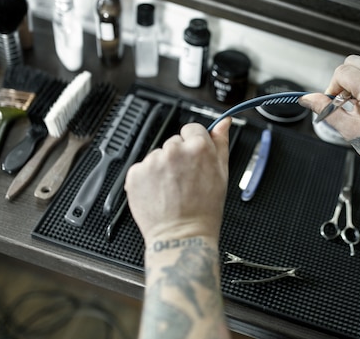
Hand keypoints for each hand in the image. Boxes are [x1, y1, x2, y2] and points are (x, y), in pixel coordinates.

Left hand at [125, 119, 231, 243]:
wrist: (182, 236)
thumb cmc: (205, 209)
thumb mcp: (222, 173)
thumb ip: (221, 143)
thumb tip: (224, 123)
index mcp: (198, 147)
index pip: (192, 129)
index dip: (194, 144)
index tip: (194, 158)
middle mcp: (174, 151)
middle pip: (174, 143)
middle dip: (179, 158)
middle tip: (185, 180)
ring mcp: (152, 162)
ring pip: (158, 156)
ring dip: (163, 168)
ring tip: (172, 189)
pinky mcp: (136, 174)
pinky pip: (143, 168)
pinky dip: (148, 179)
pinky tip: (159, 193)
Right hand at [300, 55, 359, 180]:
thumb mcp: (349, 129)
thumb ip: (326, 109)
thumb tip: (308, 99)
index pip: (342, 72)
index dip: (333, 87)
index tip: (335, 103)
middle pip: (353, 62)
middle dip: (343, 79)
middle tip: (344, 100)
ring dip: (356, 77)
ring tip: (357, 100)